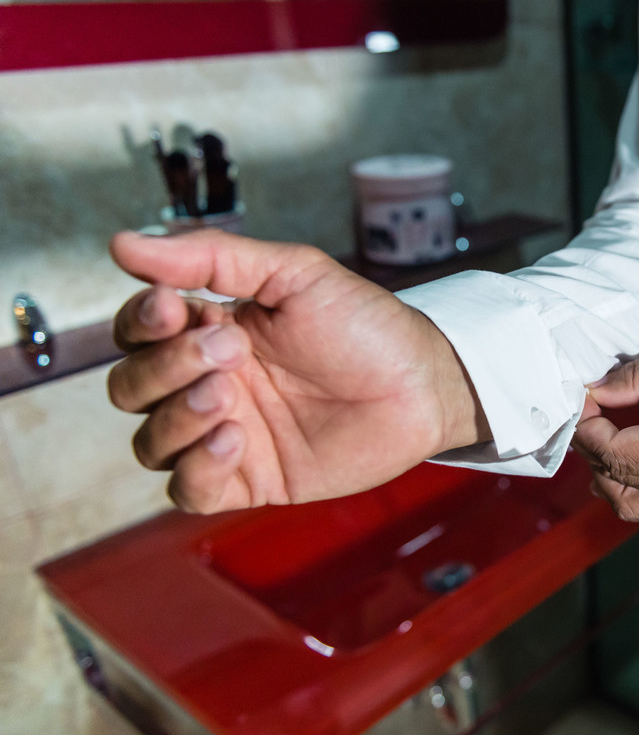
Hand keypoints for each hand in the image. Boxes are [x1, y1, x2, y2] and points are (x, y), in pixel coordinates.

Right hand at [107, 229, 487, 512]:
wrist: (422, 385)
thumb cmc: (366, 325)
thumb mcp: (293, 273)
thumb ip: (211, 257)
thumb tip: (121, 244)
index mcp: (211, 331)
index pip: (137, 332)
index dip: (141, 322)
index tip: (173, 307)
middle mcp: (212, 383)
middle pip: (132, 387)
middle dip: (166, 368)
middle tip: (232, 353)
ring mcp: (228, 434)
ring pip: (150, 442)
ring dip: (176, 417)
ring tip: (229, 396)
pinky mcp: (251, 480)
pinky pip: (187, 490)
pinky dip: (196, 467)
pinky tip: (234, 439)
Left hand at [572, 342, 638, 521]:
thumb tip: (594, 390)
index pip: (615, 453)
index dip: (586, 427)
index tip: (579, 400)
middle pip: (616, 481)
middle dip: (590, 447)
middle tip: (586, 412)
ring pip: (629, 506)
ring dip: (606, 474)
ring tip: (603, 435)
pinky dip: (631, 486)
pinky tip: (628, 455)